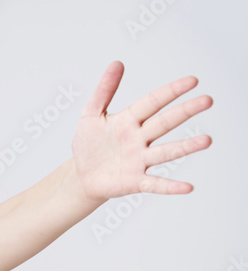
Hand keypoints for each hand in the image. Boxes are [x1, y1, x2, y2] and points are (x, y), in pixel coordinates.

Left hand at [71, 61, 212, 200]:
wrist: (81, 175)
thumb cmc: (88, 144)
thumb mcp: (91, 115)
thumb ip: (104, 91)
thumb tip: (117, 63)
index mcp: (129, 121)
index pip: (153, 102)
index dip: (170, 92)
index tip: (193, 81)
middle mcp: (139, 139)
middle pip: (164, 123)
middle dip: (185, 112)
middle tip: (207, 100)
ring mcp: (139, 160)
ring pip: (166, 152)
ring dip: (186, 147)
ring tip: (206, 140)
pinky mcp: (135, 181)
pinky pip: (155, 183)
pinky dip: (170, 186)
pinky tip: (187, 187)